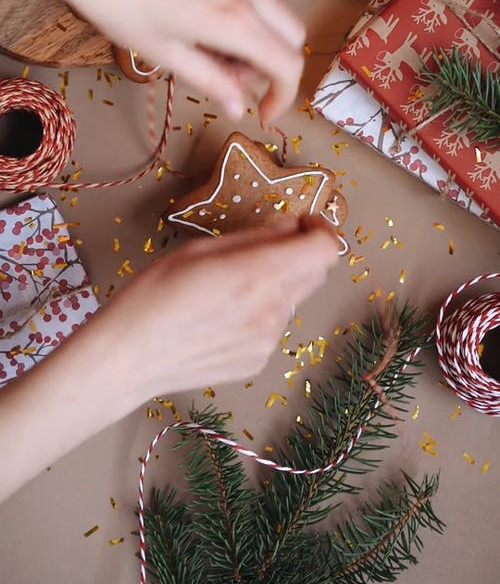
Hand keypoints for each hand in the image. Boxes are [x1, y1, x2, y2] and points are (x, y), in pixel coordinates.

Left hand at [0, 0, 304, 124]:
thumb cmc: (115, 2)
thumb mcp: (164, 53)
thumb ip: (211, 81)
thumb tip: (238, 107)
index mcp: (234, 20)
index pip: (288, 64)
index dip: (284, 96)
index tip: (264, 112)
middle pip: (292, 35)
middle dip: (270, 64)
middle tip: (230, 75)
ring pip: (278, 4)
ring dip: (260, 31)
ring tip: (214, 39)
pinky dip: (250, 0)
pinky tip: (212, 4)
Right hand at [0, 216, 338, 499]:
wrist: (128, 358)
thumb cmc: (154, 293)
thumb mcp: (199, 249)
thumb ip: (254, 237)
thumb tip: (291, 225)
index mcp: (258, 273)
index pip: (325, 248)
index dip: (321, 229)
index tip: (301, 223)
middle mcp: (273, 309)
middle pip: (318, 273)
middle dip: (302, 253)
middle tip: (268, 247)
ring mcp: (269, 340)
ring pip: (294, 299)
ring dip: (279, 284)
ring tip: (231, 287)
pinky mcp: (259, 361)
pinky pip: (275, 326)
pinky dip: (262, 312)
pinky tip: (223, 316)